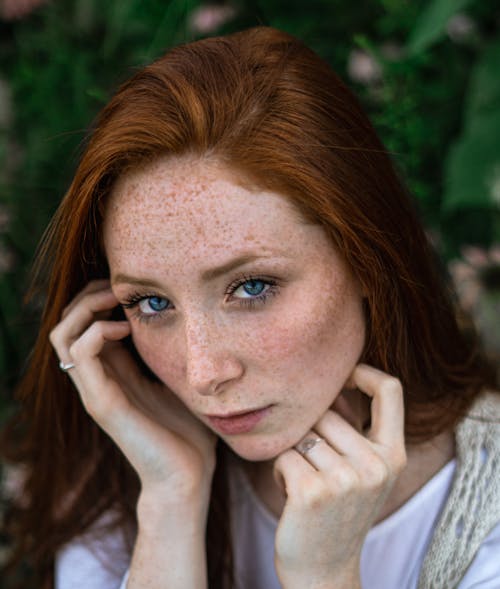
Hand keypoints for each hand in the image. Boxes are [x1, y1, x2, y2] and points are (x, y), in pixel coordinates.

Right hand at [50, 280, 216, 507]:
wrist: (188, 476)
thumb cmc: (188, 429)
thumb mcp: (177, 379)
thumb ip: (168, 354)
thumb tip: (184, 322)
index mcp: (113, 371)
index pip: (84, 322)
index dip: (97, 296)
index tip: (129, 287)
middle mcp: (97, 378)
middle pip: (66, 322)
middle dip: (88, 295)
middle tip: (119, 288)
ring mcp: (95, 390)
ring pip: (62, 334)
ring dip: (86, 307)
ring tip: (117, 301)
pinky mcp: (102, 403)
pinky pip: (80, 355)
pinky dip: (97, 331)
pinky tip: (125, 330)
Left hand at [273, 364, 406, 588]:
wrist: (324, 572)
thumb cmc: (338, 511)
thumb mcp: (362, 471)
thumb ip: (355, 429)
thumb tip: (328, 381)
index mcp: (394, 455)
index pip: (390, 390)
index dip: (363, 372)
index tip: (342, 377)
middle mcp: (376, 465)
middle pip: (327, 411)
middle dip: (309, 430)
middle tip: (312, 464)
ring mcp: (346, 479)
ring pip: (302, 432)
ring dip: (292, 452)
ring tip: (304, 480)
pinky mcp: (312, 491)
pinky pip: (283, 454)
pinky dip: (279, 469)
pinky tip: (291, 492)